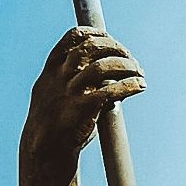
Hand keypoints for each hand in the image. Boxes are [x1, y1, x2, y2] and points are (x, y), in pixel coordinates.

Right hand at [22, 26, 145, 163]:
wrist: (45, 153)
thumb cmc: (58, 121)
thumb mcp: (57, 94)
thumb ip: (77, 78)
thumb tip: (111, 67)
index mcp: (51, 70)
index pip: (72, 38)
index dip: (95, 33)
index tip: (110, 38)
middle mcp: (58, 77)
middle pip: (91, 48)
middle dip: (116, 48)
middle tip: (131, 58)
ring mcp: (68, 93)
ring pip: (101, 67)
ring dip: (127, 66)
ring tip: (140, 72)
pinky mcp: (80, 110)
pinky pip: (109, 91)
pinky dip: (129, 85)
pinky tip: (140, 86)